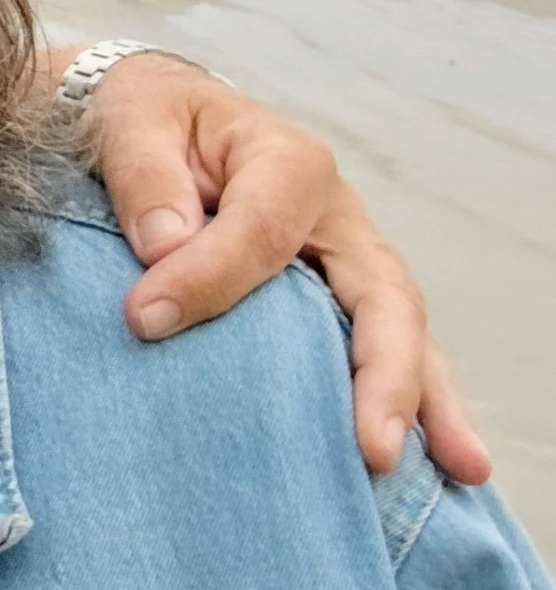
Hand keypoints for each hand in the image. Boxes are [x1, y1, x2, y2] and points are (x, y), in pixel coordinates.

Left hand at [76, 50, 493, 484]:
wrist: (152, 120)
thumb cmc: (145, 122)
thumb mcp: (130, 123)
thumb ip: (146, 178)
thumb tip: (164, 246)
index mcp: (287, 162)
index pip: (263, 229)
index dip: (208, 277)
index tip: (144, 319)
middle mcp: (335, 218)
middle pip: (380, 295)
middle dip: (382, 374)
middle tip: (372, 447)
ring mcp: (344, 264)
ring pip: (401, 335)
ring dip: (424, 405)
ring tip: (459, 469)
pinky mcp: (334, 301)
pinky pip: (380, 354)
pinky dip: (409, 407)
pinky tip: (437, 464)